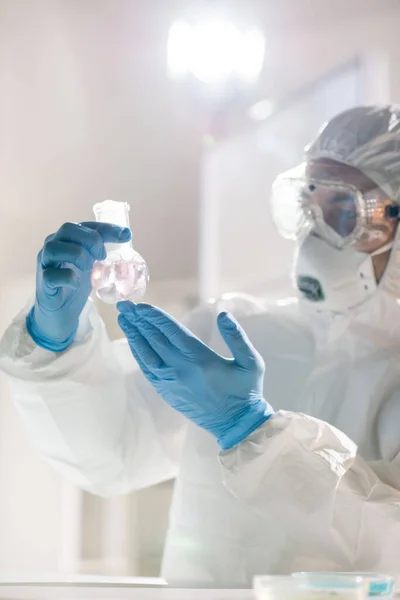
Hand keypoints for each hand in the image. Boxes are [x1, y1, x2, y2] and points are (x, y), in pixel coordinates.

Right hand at [27, 221, 130, 351]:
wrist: (60, 310)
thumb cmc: (74, 281)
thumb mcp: (90, 262)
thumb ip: (100, 249)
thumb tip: (126, 237)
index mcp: (65, 238)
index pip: (85, 225)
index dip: (106, 228)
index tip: (125, 235)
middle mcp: (52, 246)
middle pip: (67, 229)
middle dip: (90, 239)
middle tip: (102, 255)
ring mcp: (45, 263)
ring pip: (54, 248)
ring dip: (77, 255)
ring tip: (88, 268)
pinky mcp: (43, 282)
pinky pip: (51, 275)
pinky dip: (68, 277)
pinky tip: (76, 284)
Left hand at [117, 302, 272, 449]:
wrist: (235, 424)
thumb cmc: (246, 390)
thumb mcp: (251, 362)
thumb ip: (237, 337)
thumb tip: (223, 315)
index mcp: (200, 360)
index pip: (172, 332)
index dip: (155, 317)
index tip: (141, 305)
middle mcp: (180, 370)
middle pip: (154, 340)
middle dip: (138, 321)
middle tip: (125, 305)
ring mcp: (171, 382)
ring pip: (146, 355)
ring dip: (134, 335)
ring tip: (123, 318)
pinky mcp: (166, 392)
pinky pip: (148, 369)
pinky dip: (138, 353)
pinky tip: (134, 341)